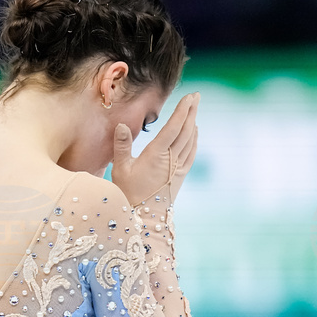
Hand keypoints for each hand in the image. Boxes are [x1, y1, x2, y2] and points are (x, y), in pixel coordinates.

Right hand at [111, 91, 199, 205]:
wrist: (144, 220)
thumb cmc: (127, 194)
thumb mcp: (119, 170)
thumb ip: (121, 146)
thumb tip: (121, 125)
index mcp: (156, 156)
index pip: (173, 128)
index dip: (182, 111)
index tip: (189, 97)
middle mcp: (171, 160)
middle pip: (186, 131)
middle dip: (191, 112)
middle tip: (196, 96)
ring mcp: (178, 168)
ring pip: (190, 141)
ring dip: (193, 123)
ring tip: (194, 109)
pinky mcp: (180, 176)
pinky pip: (191, 153)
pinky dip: (194, 139)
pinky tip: (194, 133)